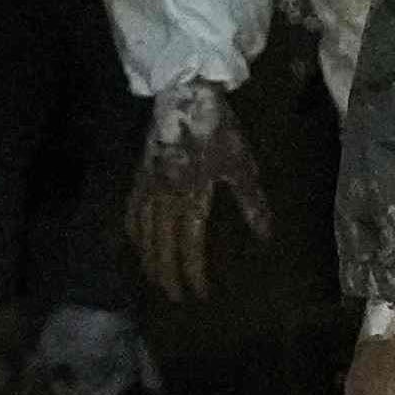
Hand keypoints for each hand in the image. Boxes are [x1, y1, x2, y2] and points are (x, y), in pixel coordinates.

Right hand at [134, 90, 273, 303]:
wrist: (184, 96)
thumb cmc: (217, 130)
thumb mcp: (241, 165)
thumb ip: (250, 202)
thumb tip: (264, 236)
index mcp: (191, 198)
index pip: (189, 247)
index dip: (194, 273)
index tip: (200, 294)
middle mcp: (164, 198)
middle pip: (161, 247)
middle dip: (167, 275)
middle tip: (173, 297)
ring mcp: (147, 187)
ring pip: (143, 233)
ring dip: (148, 260)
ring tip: (155, 279)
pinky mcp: (139, 175)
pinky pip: (130, 210)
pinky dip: (131, 232)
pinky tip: (134, 243)